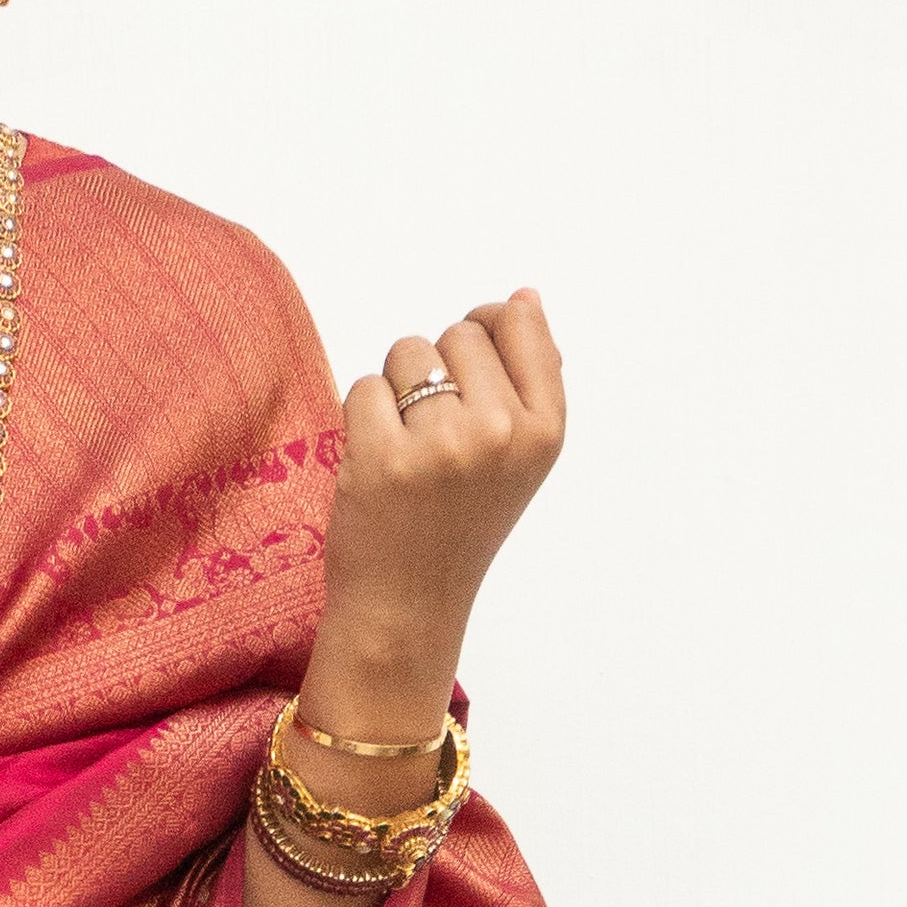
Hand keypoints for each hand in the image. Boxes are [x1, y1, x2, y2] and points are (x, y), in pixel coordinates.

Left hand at [304, 293, 566, 726]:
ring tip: (407, 448)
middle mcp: (501, 433)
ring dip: (397, 390)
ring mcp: (442, 445)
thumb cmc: (458, 526)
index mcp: (544, 430)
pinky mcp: (383, 457)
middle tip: (435, 435)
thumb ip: (530, 379)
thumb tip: (525, 298)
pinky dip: (361, 420)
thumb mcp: (519, 460)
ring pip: (408, 352)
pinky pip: (365, 388)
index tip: (470, 373)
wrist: (407, 607)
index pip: (519, 321)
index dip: (485, 330)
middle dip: (439, 369)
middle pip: (458, 333)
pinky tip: (378, 465)